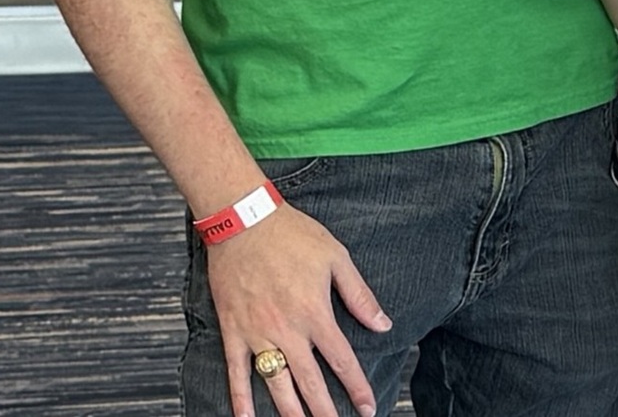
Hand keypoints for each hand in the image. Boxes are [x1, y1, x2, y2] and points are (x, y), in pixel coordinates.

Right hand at [204, 205, 391, 416]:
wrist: (243, 220)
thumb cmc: (292, 235)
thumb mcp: (336, 257)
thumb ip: (359, 295)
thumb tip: (383, 324)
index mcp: (315, 312)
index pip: (342, 361)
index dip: (357, 388)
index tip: (368, 408)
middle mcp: (287, 329)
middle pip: (310, 382)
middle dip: (325, 411)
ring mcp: (258, 333)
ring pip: (276, 384)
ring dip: (291, 412)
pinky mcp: (233, 330)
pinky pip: (236, 372)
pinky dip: (240, 399)